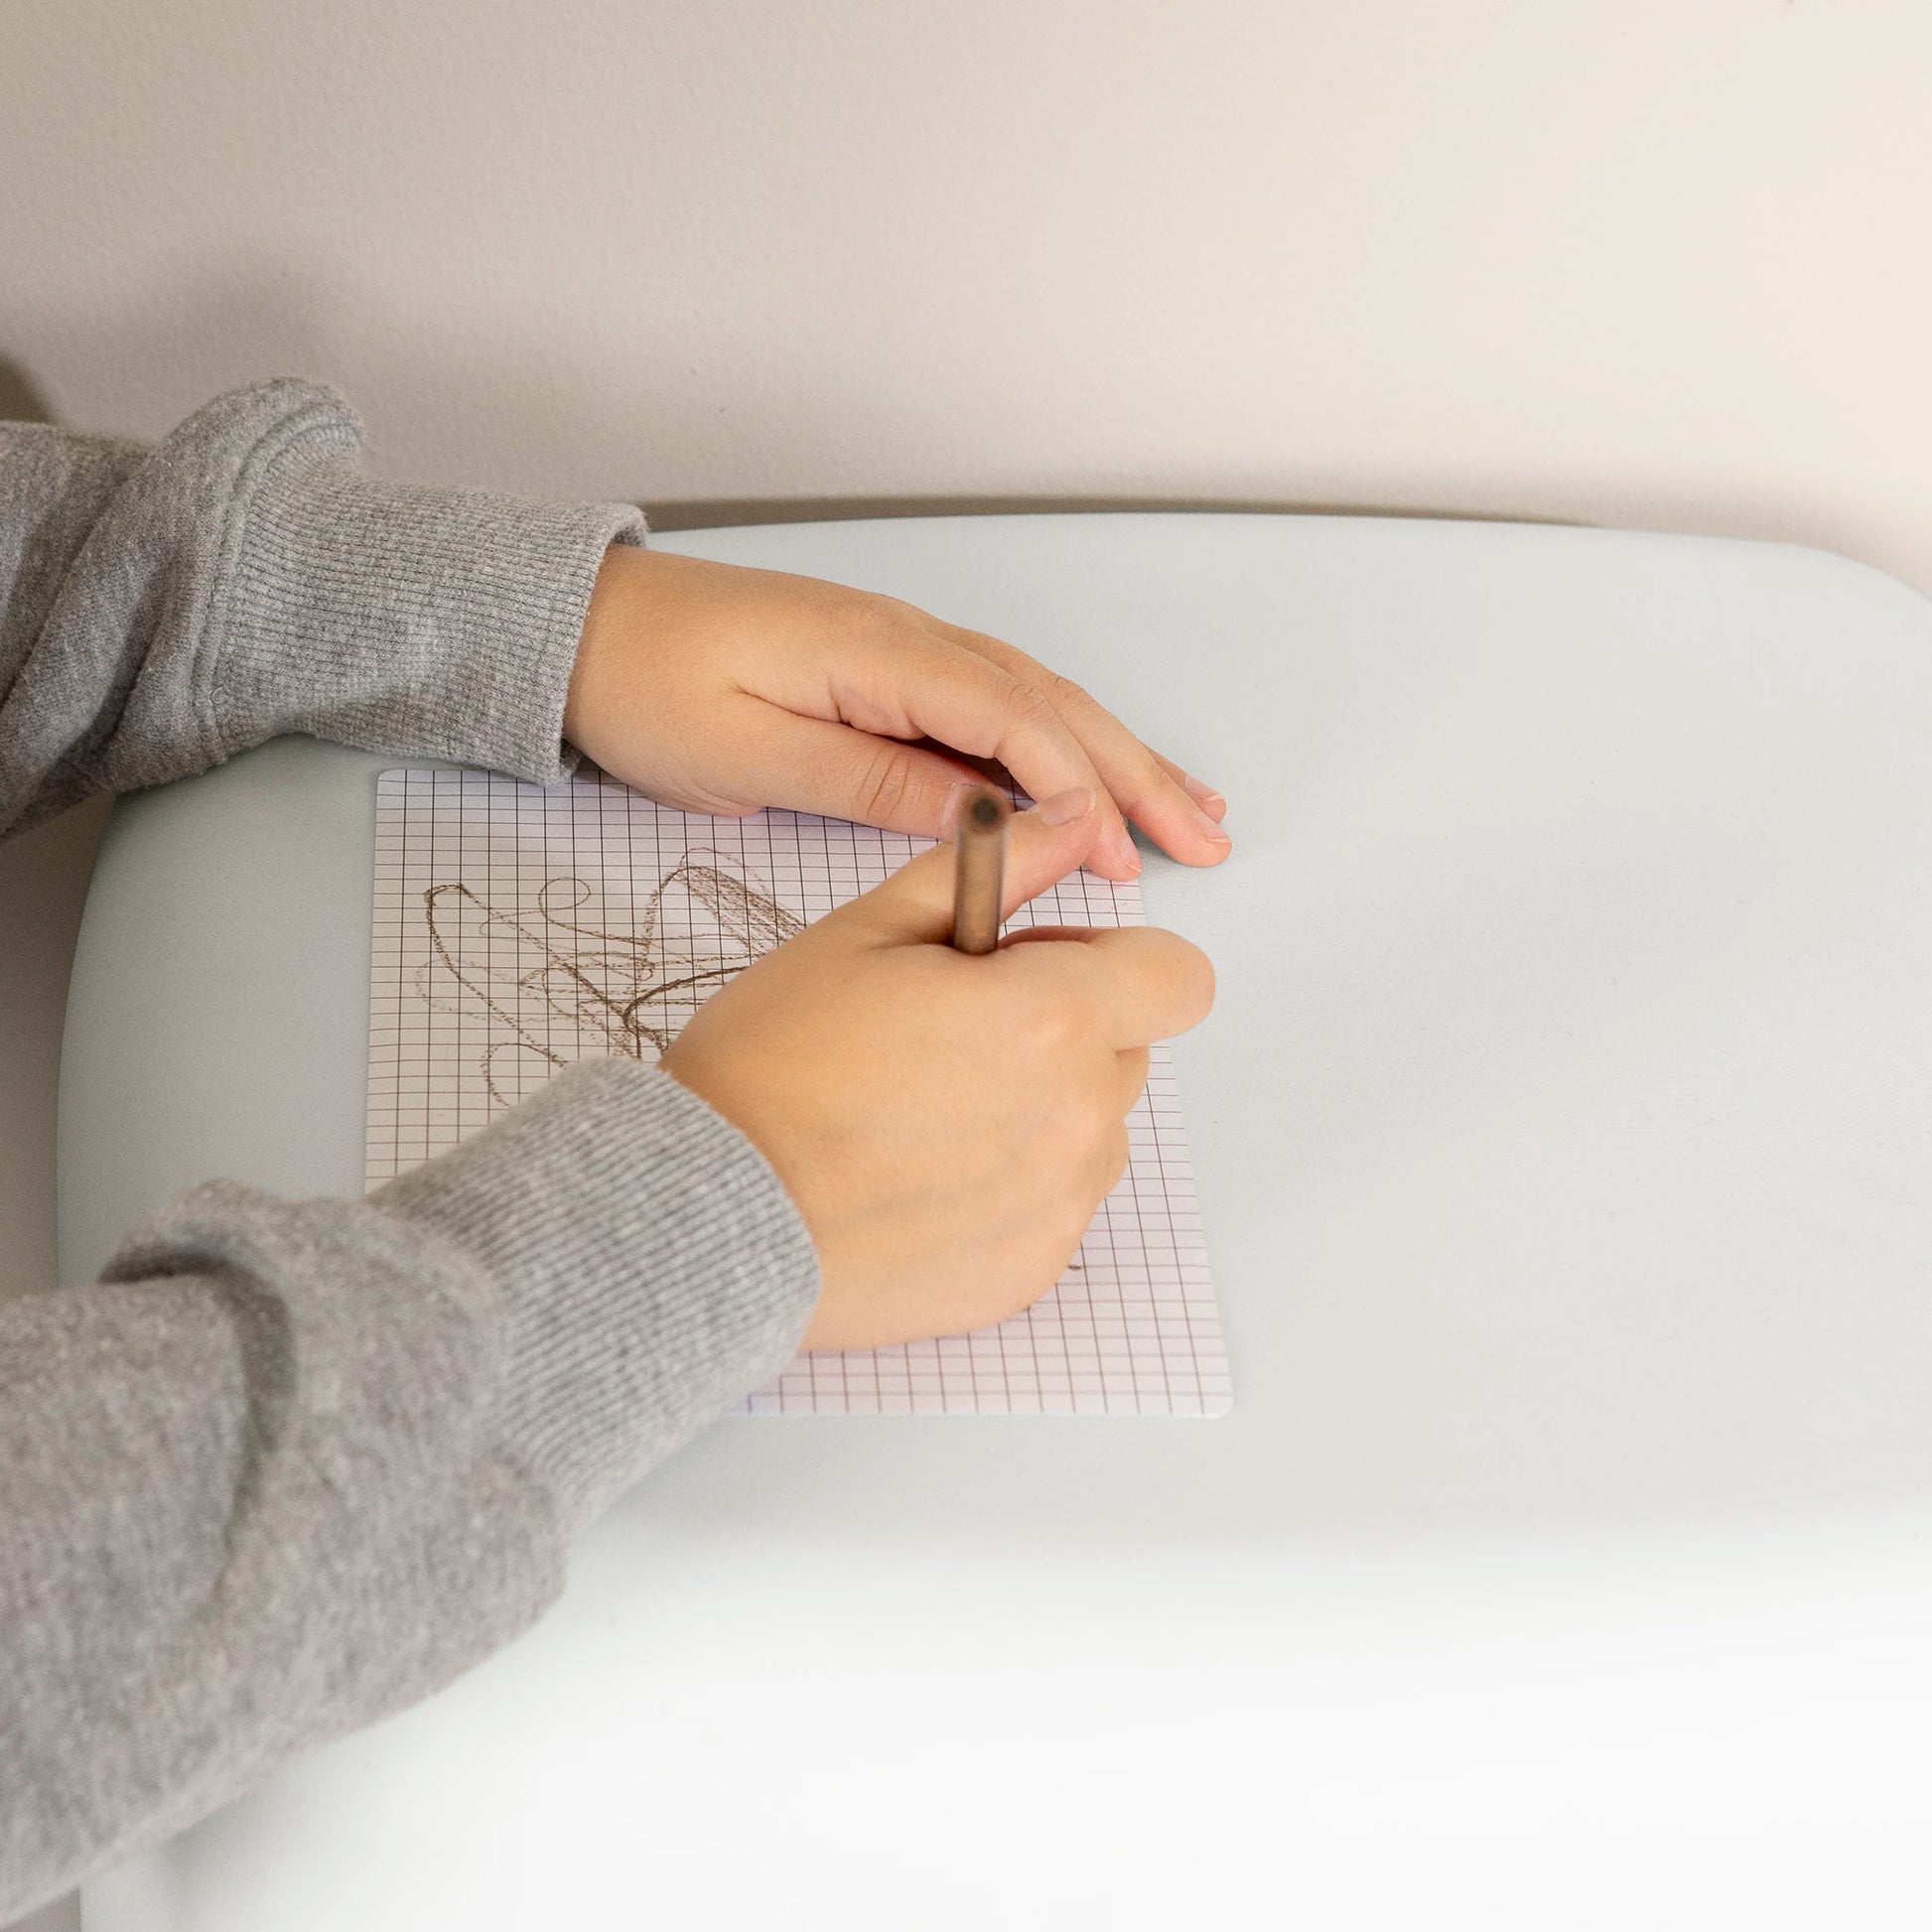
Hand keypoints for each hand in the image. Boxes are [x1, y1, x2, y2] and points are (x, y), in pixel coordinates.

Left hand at [563, 545, 1230, 883]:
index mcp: (879, 654)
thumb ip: (869, 781)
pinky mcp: (893, 674)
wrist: (585, 628)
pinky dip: (1062, 748)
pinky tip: (1095, 778)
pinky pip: (999, 709)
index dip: (1074, 786)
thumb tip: (980, 817)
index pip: (1010, 717)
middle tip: (1206, 837)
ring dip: (1118, 759)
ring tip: (1191, 811)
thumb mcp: (749, 753)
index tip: (1117, 852)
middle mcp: (911, 641)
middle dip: (1134, 772)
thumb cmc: (650, 686)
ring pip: (1039, 704)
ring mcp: (907, 653)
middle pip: (1050, 705)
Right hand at [659, 789, 1214, 1348]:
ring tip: (923, 1114)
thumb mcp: (870, 931)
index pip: (1177, 976)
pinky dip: (1007, 1187)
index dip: (1116, 960)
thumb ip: (996, 870)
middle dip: (1063, 1031)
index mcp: (1052, 1015)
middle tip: (948, 1036)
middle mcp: (1079, 1115)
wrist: (709, 1213)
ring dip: (1038, 1110)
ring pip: (1091, 1130)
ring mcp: (1060, 1204)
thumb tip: (1075, 821)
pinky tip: (918, 1178)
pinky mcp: (1032, 1271)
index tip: (1046, 968)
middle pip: (1126, 1051)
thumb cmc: (772, 1067)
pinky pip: (1053, 1206)